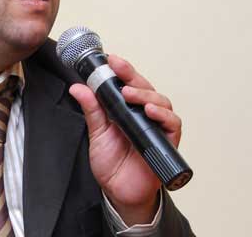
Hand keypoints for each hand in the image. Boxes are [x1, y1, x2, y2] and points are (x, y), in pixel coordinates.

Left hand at [68, 54, 181, 225]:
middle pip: (145, 88)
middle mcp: (144, 115)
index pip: (128, 84)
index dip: (122, 70)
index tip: (111, 59)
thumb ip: (92, 109)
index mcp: (127, 110)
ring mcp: (157, 127)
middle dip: (132, 76)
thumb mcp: (97, 133)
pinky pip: (172, 124)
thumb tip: (78, 88)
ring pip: (161, 102)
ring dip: (146, 94)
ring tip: (130, 93)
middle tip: (118, 69)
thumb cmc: (111, 164)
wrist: (119, 192)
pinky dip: (163, 115)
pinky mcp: (167, 142)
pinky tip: (151, 111)